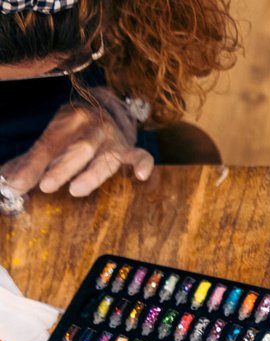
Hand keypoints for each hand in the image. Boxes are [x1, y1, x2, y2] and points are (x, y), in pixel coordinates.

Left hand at [0, 91, 152, 198]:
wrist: (111, 106)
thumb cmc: (77, 130)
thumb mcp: (53, 138)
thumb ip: (33, 162)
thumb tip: (10, 185)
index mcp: (69, 118)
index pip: (50, 143)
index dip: (36, 163)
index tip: (22, 182)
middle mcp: (93, 124)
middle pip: (78, 148)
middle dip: (62, 167)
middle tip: (46, 186)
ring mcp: (115, 137)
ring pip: (105, 156)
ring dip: (91, 174)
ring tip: (76, 190)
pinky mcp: (131, 148)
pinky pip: (141, 156)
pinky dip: (143, 164)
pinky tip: (141, 176)